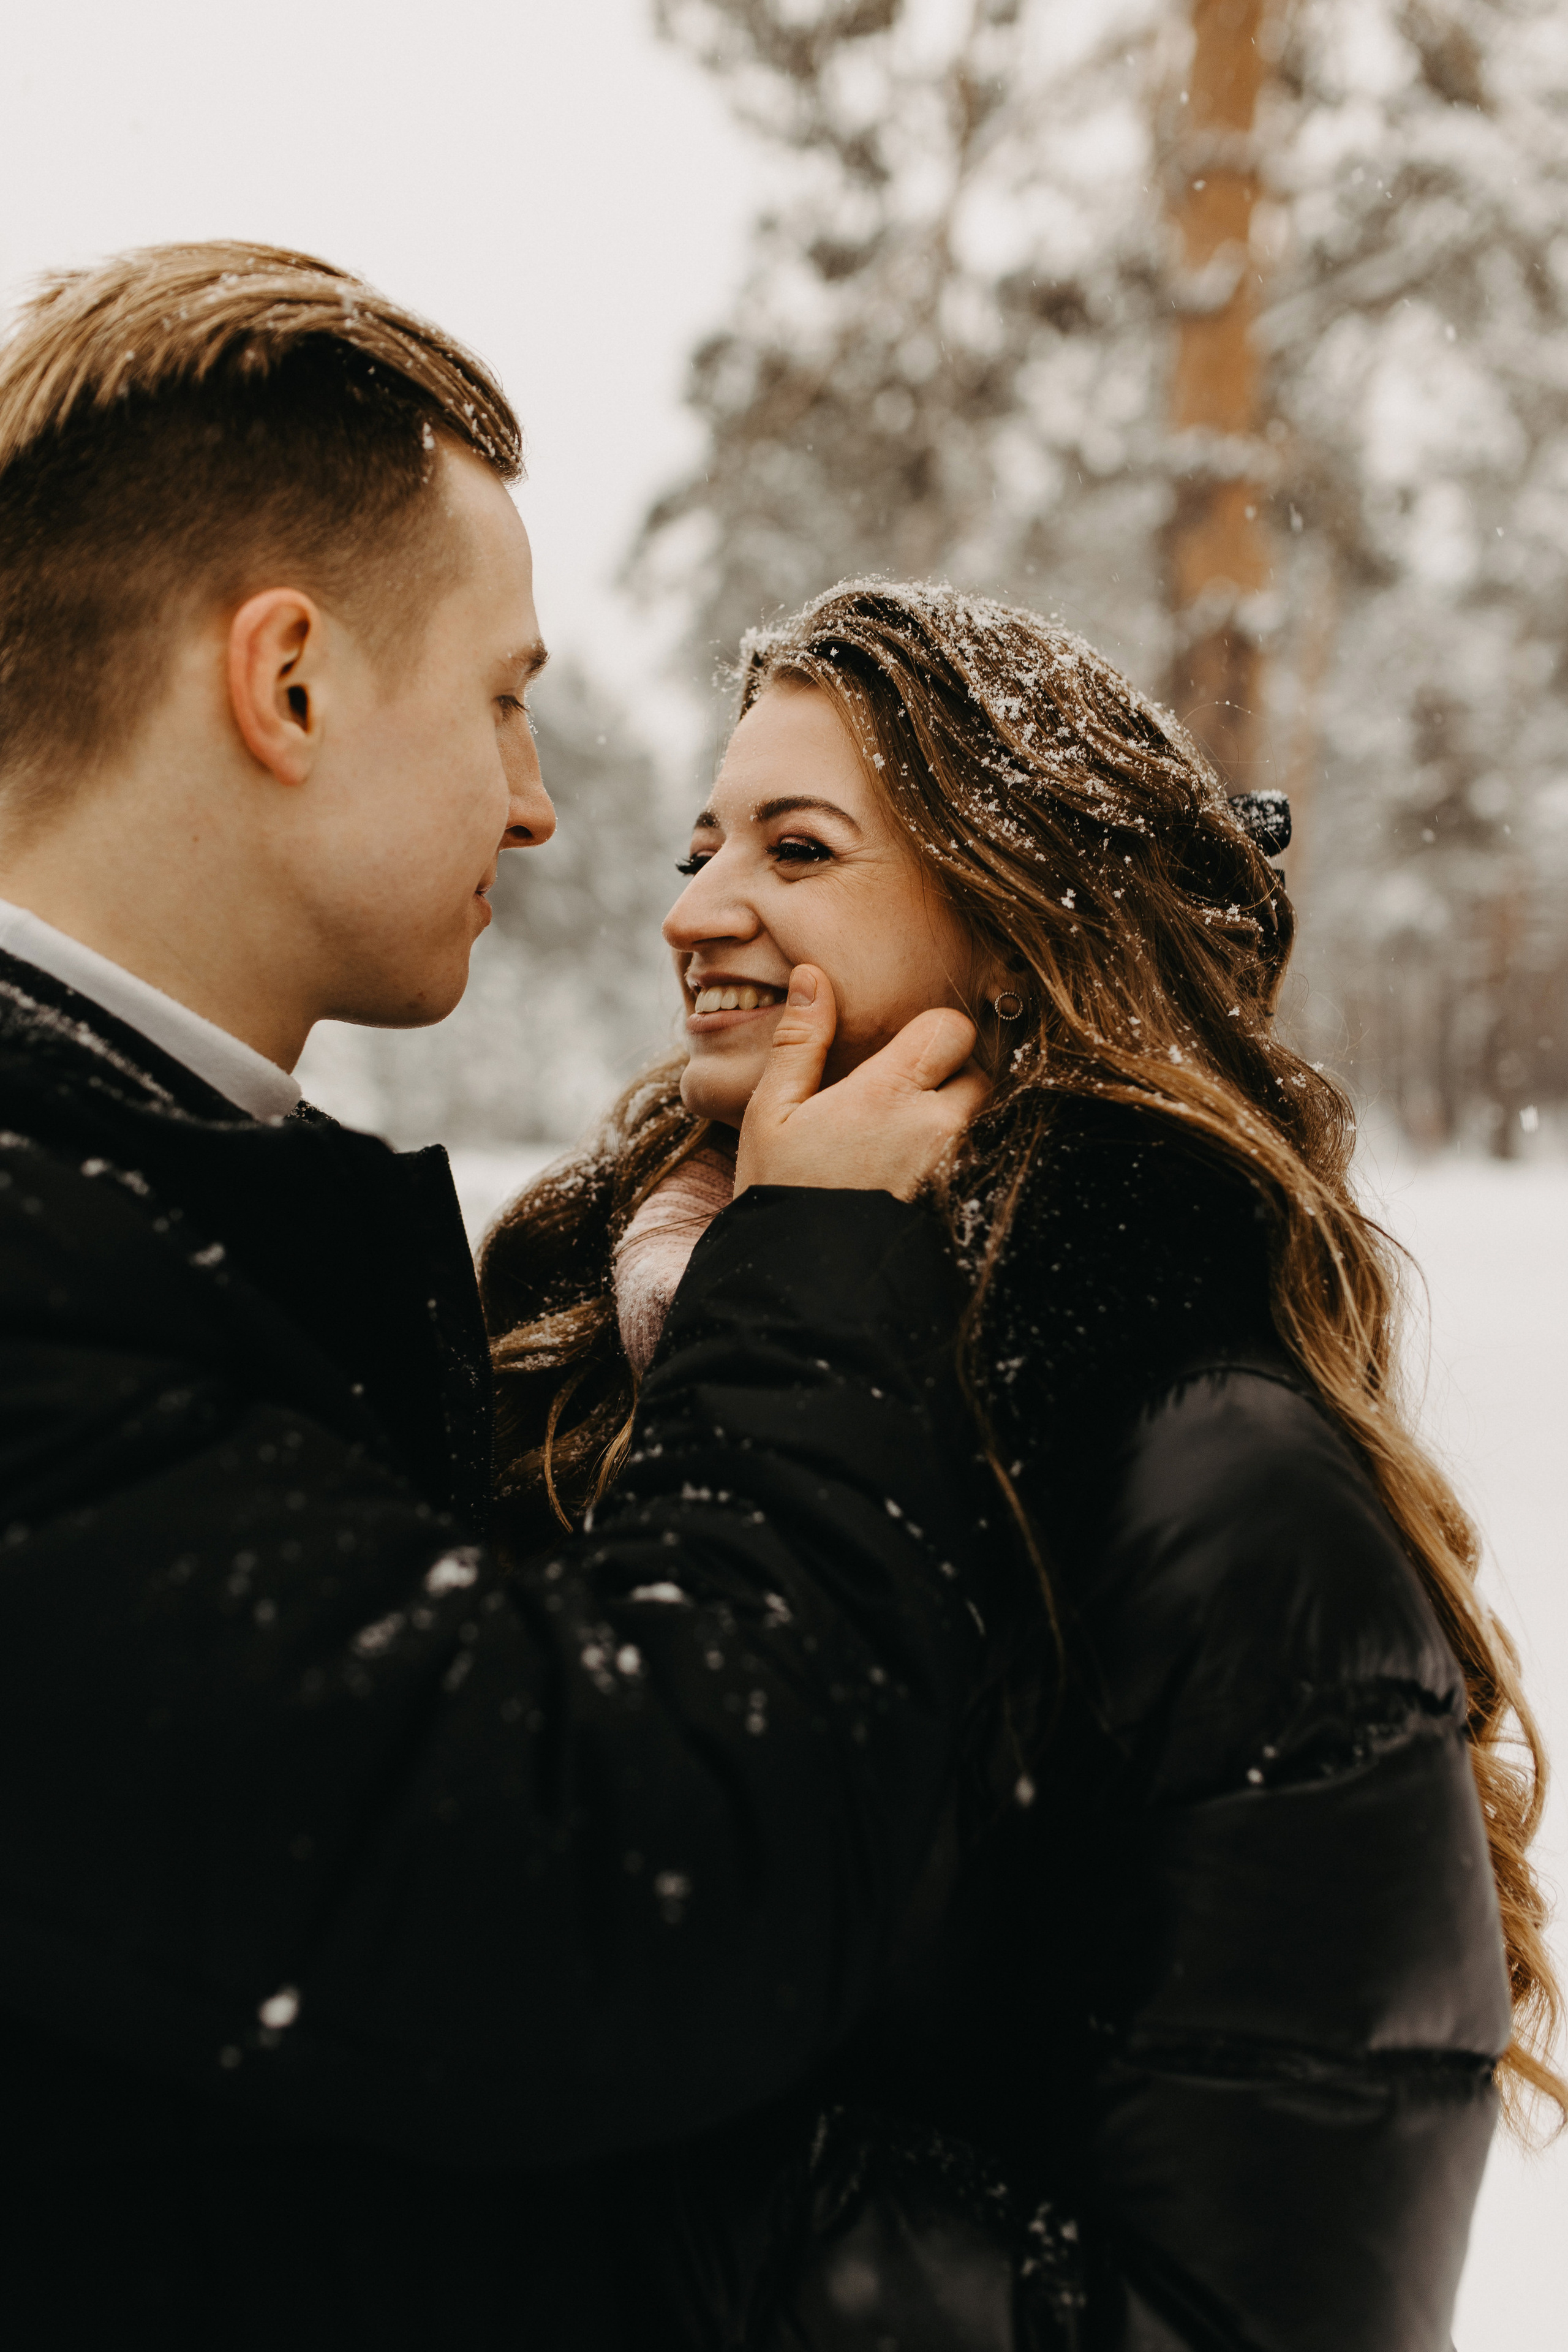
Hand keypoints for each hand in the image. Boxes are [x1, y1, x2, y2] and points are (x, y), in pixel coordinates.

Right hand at [735, 965, 987, 1201]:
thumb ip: (799, 1042)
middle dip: (949, 1076)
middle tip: (901, 1096)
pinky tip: (906, 1172)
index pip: (953, 1027)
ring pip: (977, 1118)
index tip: (902, 1050)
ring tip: (900, 1137)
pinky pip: (972, 1160)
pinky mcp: (957, 1201)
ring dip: (950, 1118)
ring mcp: (951, 1167)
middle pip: (978, 1072)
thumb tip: (814, 976)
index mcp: (889, 1093)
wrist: (805, 1284)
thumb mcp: (770, 1113)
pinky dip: (949, 1156)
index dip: (932, 1032)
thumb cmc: (780, 1194)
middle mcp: (935, 1126)